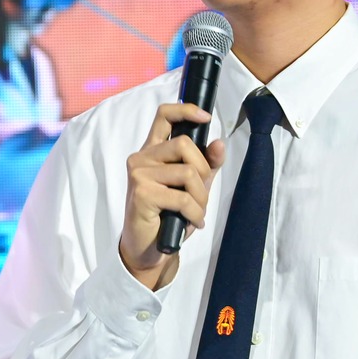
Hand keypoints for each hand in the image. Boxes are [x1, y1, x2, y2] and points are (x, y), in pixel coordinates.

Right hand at [119, 102, 226, 290]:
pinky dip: (195, 213)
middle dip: (203, 171)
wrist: (148, 248)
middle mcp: (141, 158)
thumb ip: (206, 165)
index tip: (206, 118)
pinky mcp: (142, 193)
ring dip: (201, 198)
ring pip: (187, 172)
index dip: (186, 110)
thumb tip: (219, 143)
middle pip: (184, 144)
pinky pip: (183, 197)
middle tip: (201, 194)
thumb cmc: (168, 216)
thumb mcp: (193, 187)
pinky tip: (192, 223)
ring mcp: (138, 174)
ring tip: (196, 212)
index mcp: (152, 151)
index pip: (164, 115)